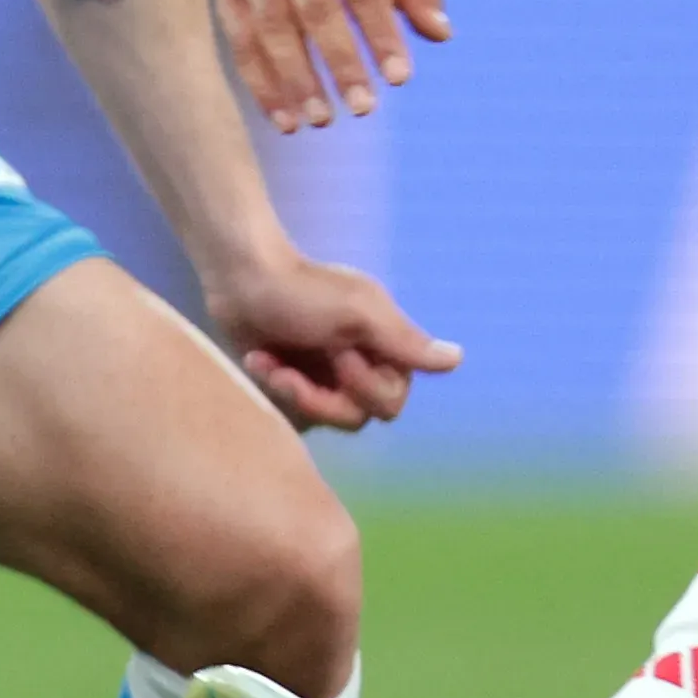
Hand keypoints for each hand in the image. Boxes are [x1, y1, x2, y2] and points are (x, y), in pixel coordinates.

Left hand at [206, 246, 460, 431]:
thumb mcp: (358, 313)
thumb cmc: (301, 288)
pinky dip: (273, 390)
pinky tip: (258, 359)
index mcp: (383, 348)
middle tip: (290, 368)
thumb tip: (458, 359)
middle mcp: (358, 367)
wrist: (240, 276)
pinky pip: (293, 416)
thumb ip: (404, 341)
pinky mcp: (292, 387)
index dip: (363, 385)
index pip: (392, 400)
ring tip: (266, 360)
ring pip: (324, 421)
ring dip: (291, 391)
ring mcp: (324, 379)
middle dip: (321, 397)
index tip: (339, 351)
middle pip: (359, 417)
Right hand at [216, 0, 451, 132]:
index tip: (400, 78)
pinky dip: (262, 86)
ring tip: (323, 120)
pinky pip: (243, 46)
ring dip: (297, 81)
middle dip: (340, 62)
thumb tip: (442, 34)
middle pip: (317, 13)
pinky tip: (286, 120)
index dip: (381, 34)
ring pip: (273, 32)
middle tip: (364, 108)